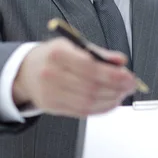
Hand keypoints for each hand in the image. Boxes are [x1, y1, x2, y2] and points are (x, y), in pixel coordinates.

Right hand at [13, 38, 136, 116]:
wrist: (26, 71)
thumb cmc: (53, 56)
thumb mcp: (74, 45)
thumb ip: (99, 53)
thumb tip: (120, 61)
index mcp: (57, 54)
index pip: (90, 68)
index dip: (114, 75)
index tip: (130, 76)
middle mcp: (51, 75)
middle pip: (91, 87)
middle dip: (116, 88)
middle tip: (131, 85)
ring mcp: (50, 93)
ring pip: (88, 102)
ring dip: (111, 100)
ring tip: (122, 93)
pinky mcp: (52, 108)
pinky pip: (82, 112)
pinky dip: (101, 108)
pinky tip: (111, 102)